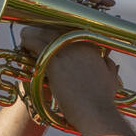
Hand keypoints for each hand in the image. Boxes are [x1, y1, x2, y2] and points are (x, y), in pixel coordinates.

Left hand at [17, 0, 121, 128]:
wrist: (95, 111)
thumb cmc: (102, 99)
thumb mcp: (111, 78)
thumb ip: (110, 66)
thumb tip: (112, 63)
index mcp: (92, 42)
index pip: (71, 25)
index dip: (57, 27)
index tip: (49, 33)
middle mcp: (79, 41)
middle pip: (55, 23)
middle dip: (43, 25)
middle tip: (33, 33)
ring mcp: (67, 48)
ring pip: (42, 30)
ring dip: (32, 33)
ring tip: (26, 39)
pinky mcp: (54, 59)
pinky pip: (35, 42)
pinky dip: (26, 42)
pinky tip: (23, 46)